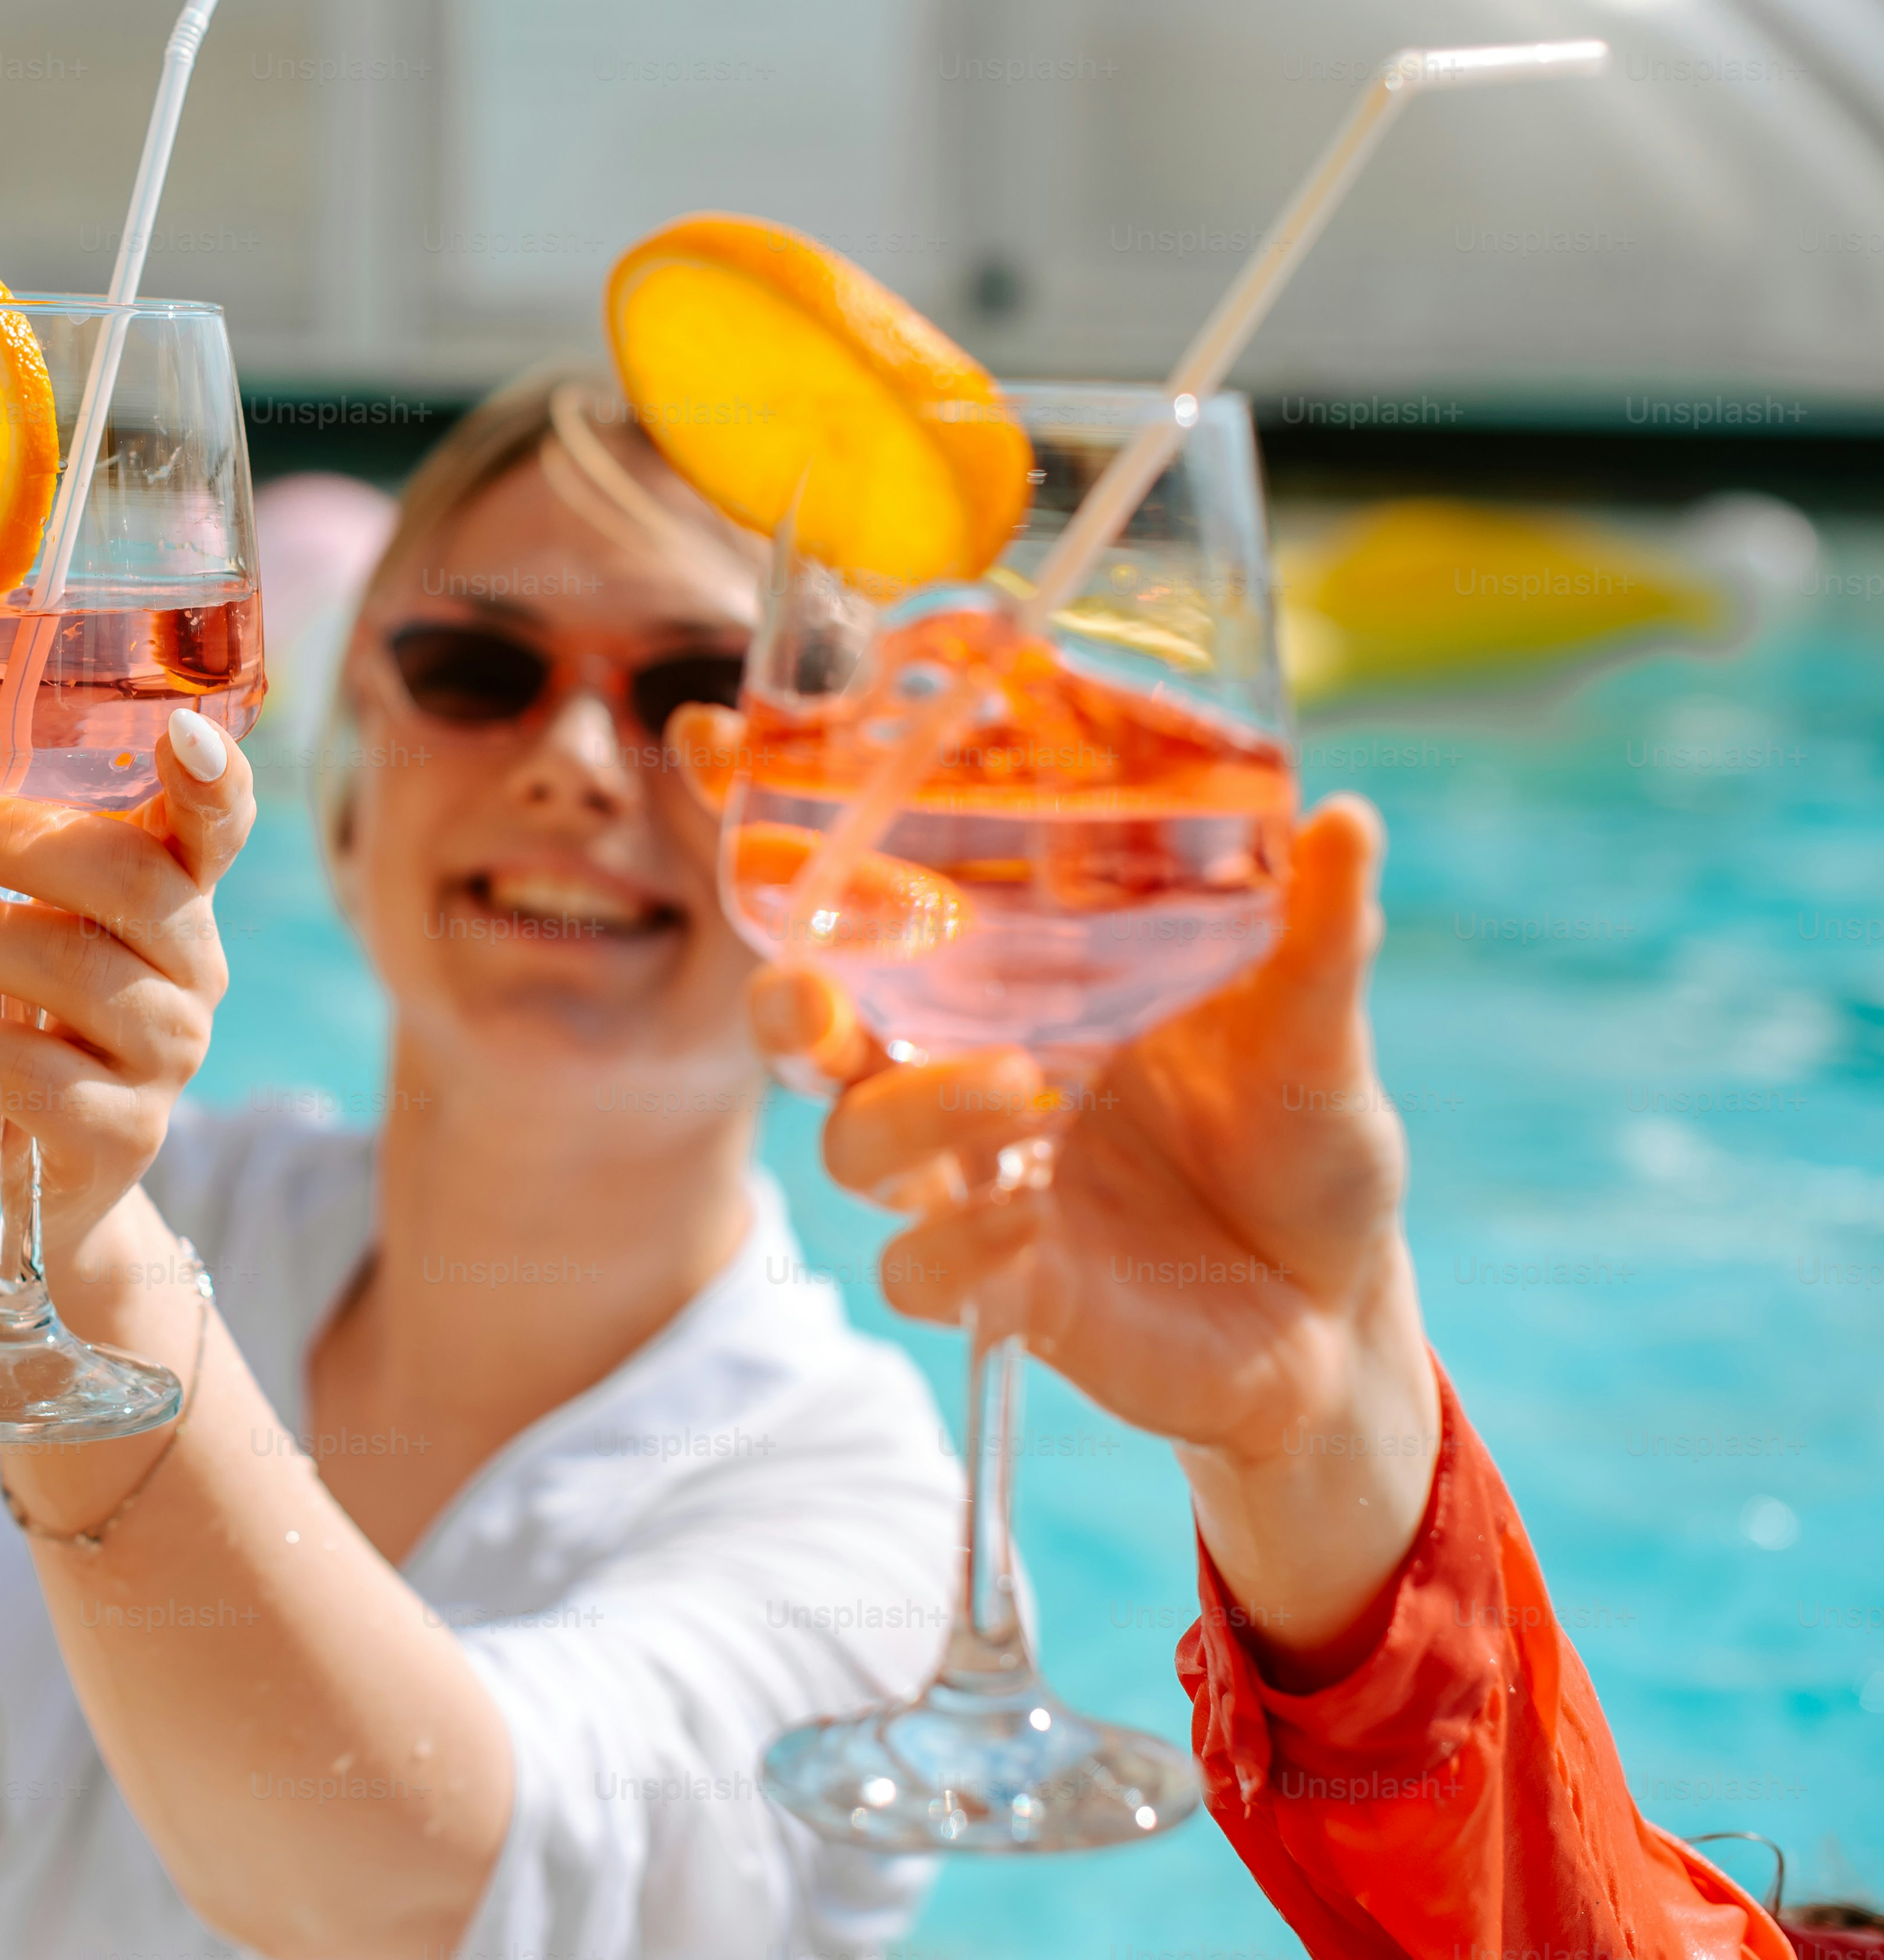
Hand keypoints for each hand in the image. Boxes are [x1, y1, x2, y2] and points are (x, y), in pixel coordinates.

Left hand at [0, 711, 254, 1276]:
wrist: (9, 1194)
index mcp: (169, 905)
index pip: (215, 829)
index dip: (212, 779)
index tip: (182, 731)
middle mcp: (192, 973)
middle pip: (125, 876)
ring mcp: (167, 1058)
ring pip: (73, 966)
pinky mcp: (123, 1137)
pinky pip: (39, 1074)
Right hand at [755, 794, 1440, 1654]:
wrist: (1339, 1313)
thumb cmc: (1305, 1141)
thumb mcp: (1318, 1027)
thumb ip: (1316, 933)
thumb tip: (1347, 817)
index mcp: (1012, 978)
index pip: (864, 892)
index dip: (769, 822)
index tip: (706, 741)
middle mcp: (963, 1066)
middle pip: (801, 1020)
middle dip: (780, 998)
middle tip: (815, 988)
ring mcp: (972, 1178)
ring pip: (851, 1145)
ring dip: (913, 1109)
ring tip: (1025, 1089)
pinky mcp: (1000, 1284)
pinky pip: (919, 1271)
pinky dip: (960, 1246)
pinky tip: (1035, 1226)